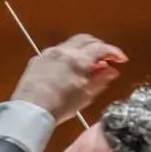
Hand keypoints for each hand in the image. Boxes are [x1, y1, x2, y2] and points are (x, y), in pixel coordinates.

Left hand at [11, 33, 127, 125]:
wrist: (28, 112)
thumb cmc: (60, 107)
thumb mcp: (85, 95)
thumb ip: (100, 80)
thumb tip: (112, 70)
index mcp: (78, 59)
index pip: (101, 48)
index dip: (114, 52)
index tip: (122, 60)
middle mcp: (63, 51)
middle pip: (85, 39)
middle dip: (98, 46)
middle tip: (105, 58)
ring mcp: (48, 54)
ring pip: (70, 44)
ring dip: (82, 50)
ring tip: (88, 65)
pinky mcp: (36, 60)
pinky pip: (56, 53)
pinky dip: (67, 56)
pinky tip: (68, 69)